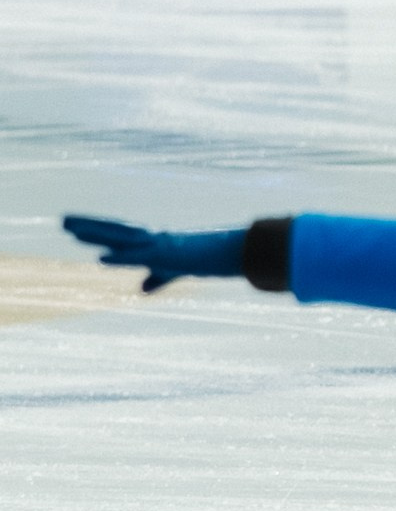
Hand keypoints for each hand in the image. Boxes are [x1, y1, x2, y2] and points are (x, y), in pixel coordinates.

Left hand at [63, 215, 245, 292]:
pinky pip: (137, 257)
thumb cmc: (194, 261)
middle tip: (62, 220)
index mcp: (144, 240)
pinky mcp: (162, 254)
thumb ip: (154, 280)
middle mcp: (145, 239)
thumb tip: (142, 290)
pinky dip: (120, 258)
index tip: (71, 227)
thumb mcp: (169, 273)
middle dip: (87, 226)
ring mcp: (153, 244)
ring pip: (119, 238)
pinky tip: (103, 259)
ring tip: (72, 231)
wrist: (217, 254)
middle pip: (110, 230)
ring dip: (96, 235)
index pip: (113, 233)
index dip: (93, 230)